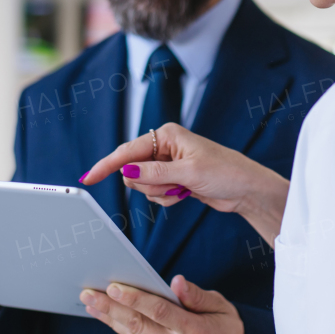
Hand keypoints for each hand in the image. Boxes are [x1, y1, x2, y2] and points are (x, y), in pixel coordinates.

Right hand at [80, 122, 288, 244]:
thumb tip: (126, 174)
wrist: (246, 189)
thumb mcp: (188, 174)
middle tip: (175, 185)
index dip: (107, 166)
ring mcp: (167, 163)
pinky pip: (155, 193)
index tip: (88, 178)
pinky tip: (186, 194)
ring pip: (143, 185)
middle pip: (133, 171)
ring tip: (184, 189)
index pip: (127, 151)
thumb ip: (154, 174)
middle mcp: (163, 146)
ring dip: (161, 193)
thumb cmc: (224, 173)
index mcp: (166, 135)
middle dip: (150, 184)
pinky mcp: (172, 178)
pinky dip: (167, 198)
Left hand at [80, 275, 242, 333]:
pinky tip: (110, 318)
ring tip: (92, 303)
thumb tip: (175, 281)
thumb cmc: (227, 330)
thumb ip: (196, 295)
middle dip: (110, 308)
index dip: (134, 298)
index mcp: (195, 331)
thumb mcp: (221, 307)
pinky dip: (123, 331)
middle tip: (89, 293)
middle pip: (138, 325)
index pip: (159, 311)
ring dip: (110, 319)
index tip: (113, 286)